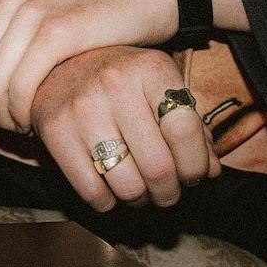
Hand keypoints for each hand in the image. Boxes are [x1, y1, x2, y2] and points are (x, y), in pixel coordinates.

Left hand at [0, 0, 170, 131]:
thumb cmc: (106, 1)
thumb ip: (10, 12)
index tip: (8, 109)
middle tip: (17, 125)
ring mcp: (33, 10)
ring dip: (7, 113)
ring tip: (30, 127)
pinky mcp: (58, 31)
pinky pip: (21, 83)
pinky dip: (25, 110)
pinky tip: (42, 121)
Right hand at [31, 45, 220, 210]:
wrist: (57, 63)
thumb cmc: (120, 80)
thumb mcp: (159, 87)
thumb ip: (190, 124)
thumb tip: (211, 171)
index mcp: (150, 68)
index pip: (185, 131)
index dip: (196, 164)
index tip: (193, 175)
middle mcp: (115, 84)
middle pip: (158, 166)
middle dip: (169, 191)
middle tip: (167, 191)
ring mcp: (82, 107)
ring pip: (127, 185)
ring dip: (140, 200)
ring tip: (140, 191)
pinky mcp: (55, 130)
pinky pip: (92, 191)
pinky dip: (108, 203)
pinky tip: (111, 190)